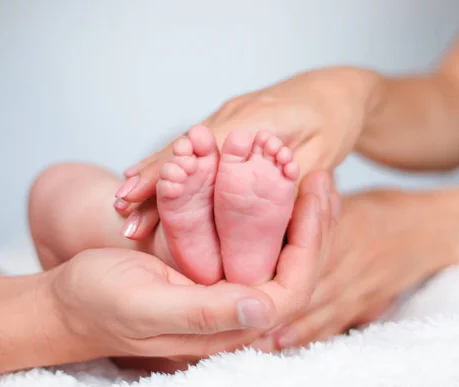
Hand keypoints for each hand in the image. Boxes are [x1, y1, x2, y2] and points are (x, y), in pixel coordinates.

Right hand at [52, 173, 335, 359]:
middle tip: (321, 176)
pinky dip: (262, 212)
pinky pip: (247, 243)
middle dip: (310, 223)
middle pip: (292, 269)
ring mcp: (220, 293)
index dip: (310, 241)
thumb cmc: (98, 303)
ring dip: (291, 214)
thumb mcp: (147, 305)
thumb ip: (205, 312)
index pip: (291, 289)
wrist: (67, 301)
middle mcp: (231, 313)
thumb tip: (266, 308)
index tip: (314, 193)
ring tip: (307, 174)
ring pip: (274, 253)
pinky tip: (270, 183)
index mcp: (225, 326)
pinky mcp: (206, 275)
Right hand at [114, 66, 377, 215]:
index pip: (199, 151)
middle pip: (182, 149)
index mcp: (254, 123)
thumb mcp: (321, 156)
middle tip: (120, 208)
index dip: (167, 173)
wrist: (338, 90)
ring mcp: (227, 120)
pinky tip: (150, 179)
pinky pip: (195, 148)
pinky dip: (172, 165)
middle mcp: (233, 118)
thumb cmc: (334, 121)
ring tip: (124, 202)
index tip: (136, 194)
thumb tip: (260, 224)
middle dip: (150, 179)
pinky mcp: (229, 126)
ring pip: (183, 149)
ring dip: (154, 174)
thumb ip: (287, 183)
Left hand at [254, 189, 455, 350]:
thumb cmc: (384, 211)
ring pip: (315, 312)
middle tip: (237, 315)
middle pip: (303, 290)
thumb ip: (315, 210)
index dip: (272, 269)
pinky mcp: (366, 306)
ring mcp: (358, 290)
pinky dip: (308, 335)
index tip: (240, 281)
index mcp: (342, 236)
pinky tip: (282, 344)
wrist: (434, 230)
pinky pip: (334, 325)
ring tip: (250, 336)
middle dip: (270, 305)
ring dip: (282, 326)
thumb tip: (279, 203)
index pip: (302, 254)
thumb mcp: (349, 202)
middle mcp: (348, 266)